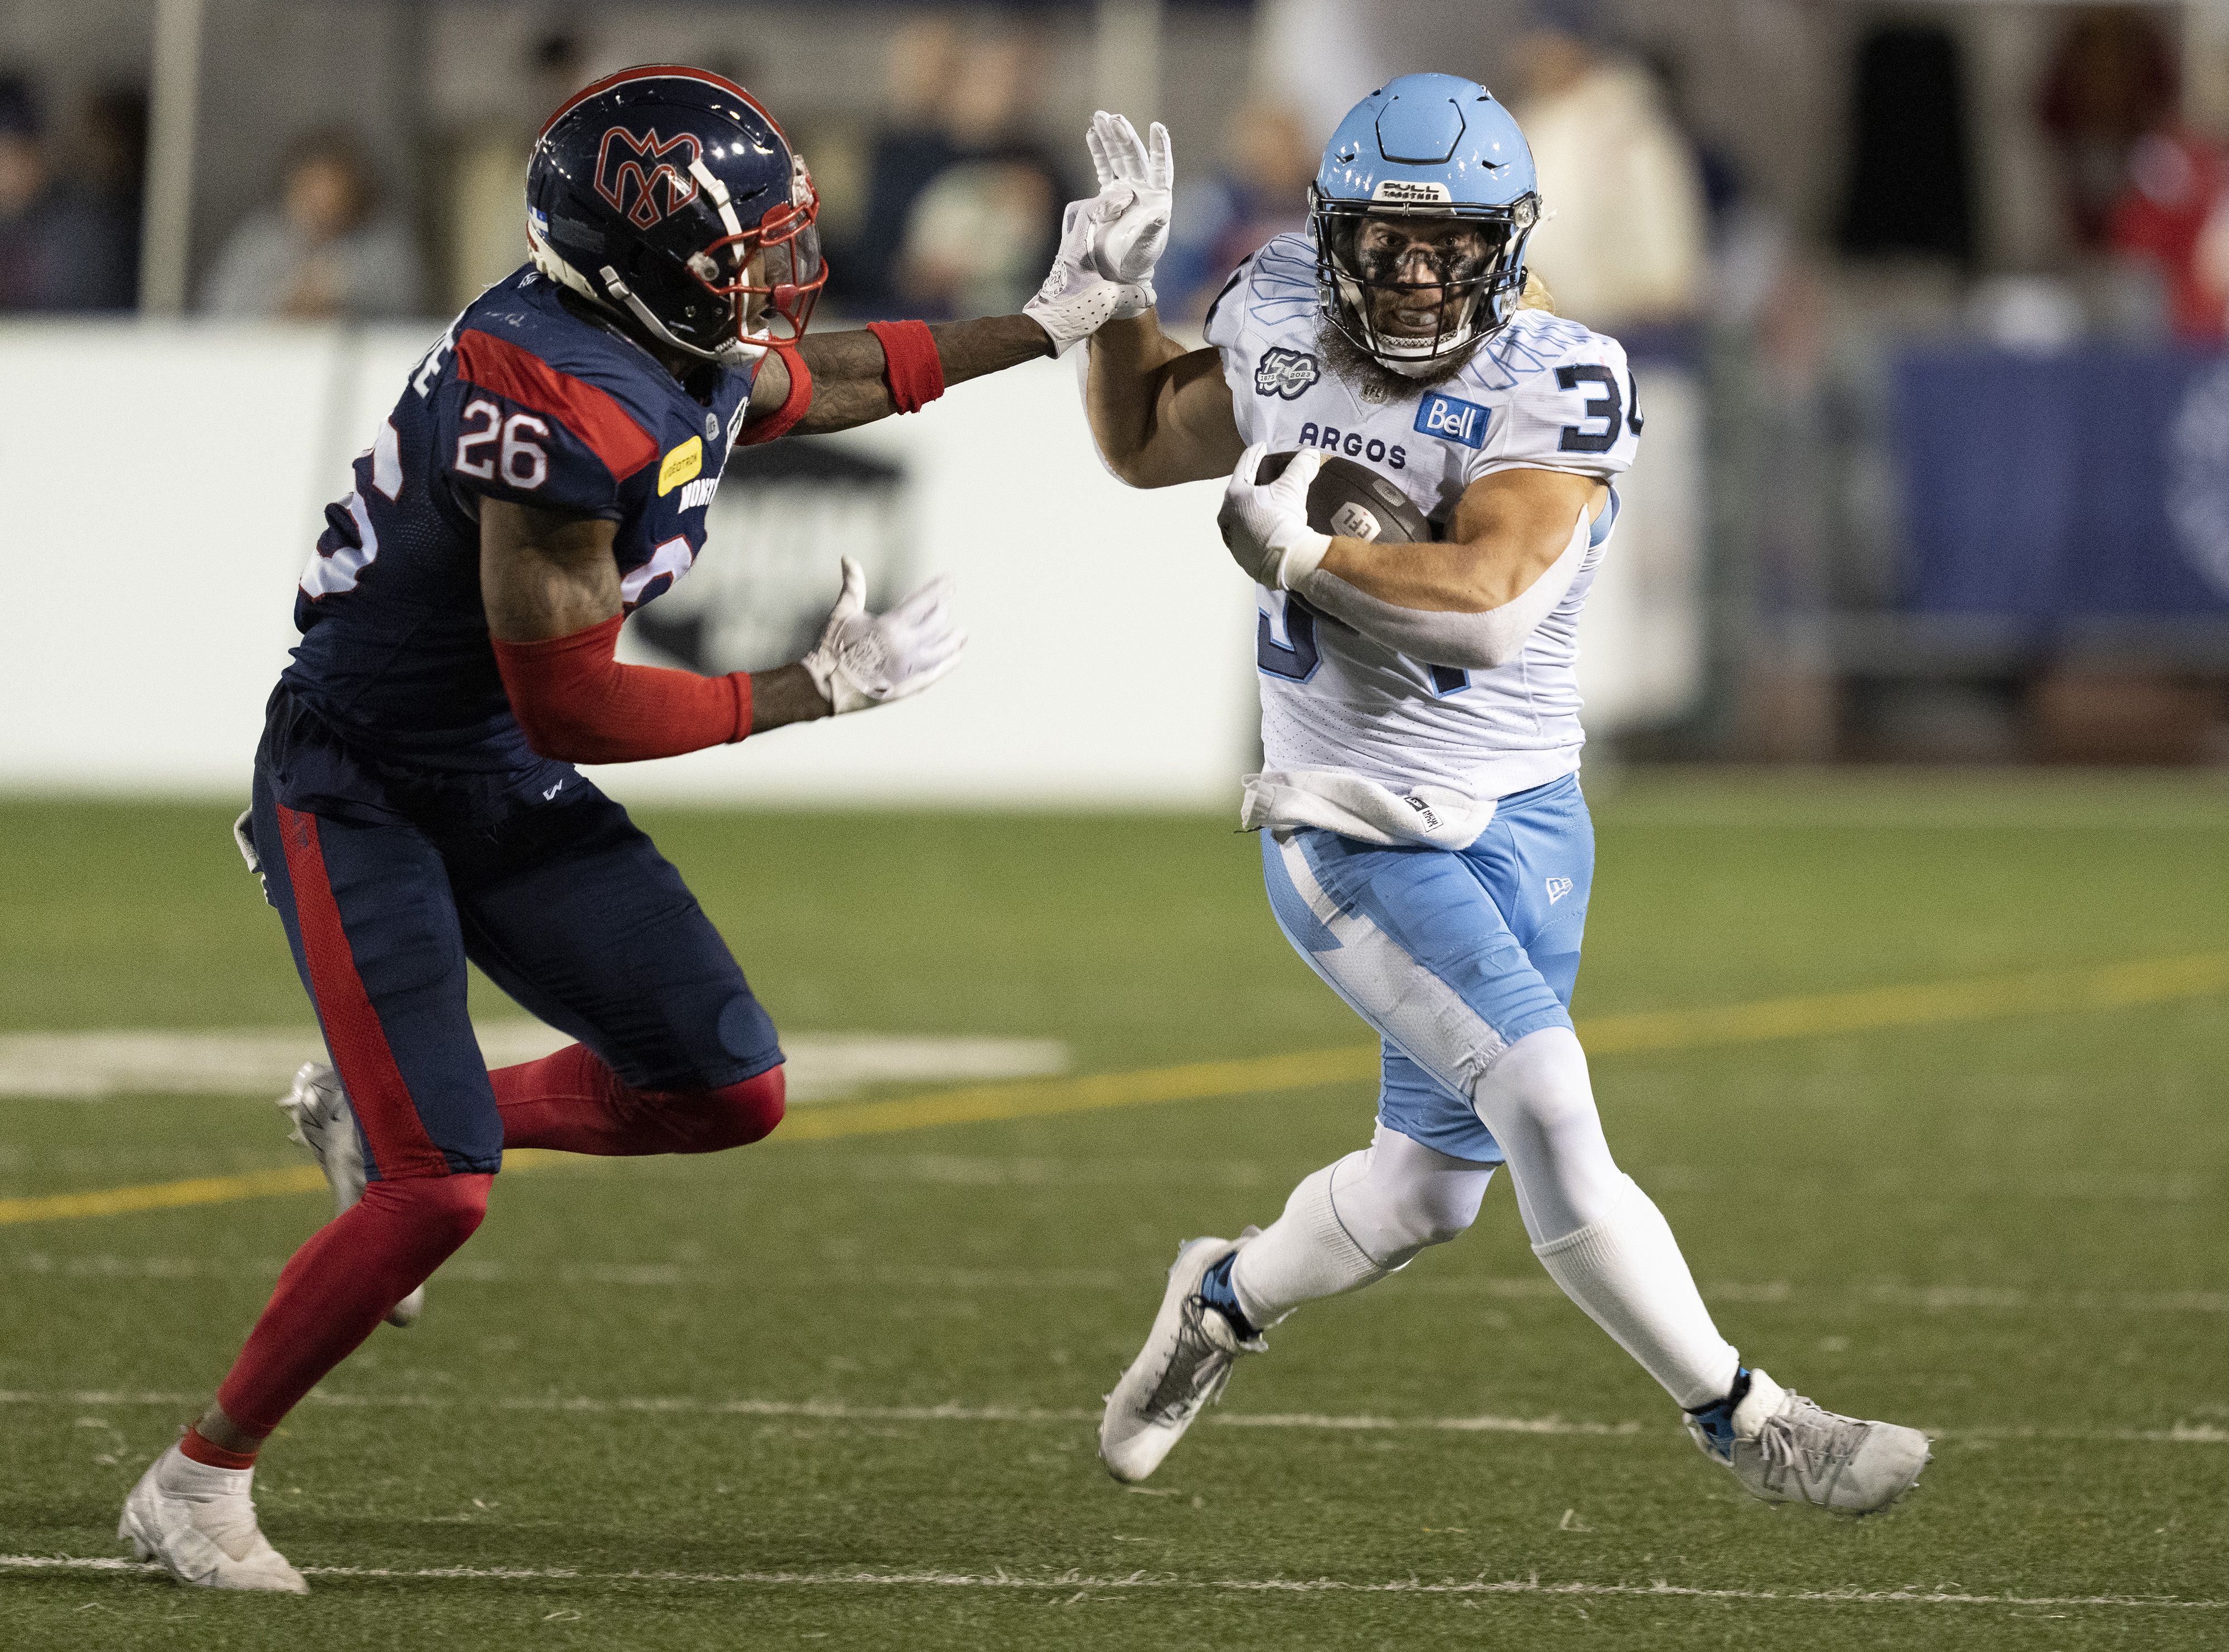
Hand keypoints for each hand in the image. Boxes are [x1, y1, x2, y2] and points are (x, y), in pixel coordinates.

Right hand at [799, 557, 966, 713]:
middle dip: (941, 610)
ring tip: (962, 633)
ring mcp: (910, 670)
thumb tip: (848, 557)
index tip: (950, 581)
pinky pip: (936, 673)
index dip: (939, 590)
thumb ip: (853, 585)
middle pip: (935, 624)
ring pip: (942, 651)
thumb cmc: (832, 647)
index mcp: (891, 626)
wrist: (824, 688)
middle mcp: (906, 648)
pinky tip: (957, 657)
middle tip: (945, 604)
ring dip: (953, 640)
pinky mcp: (909, 687)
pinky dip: (948, 664)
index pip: (925, 602)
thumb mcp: (844, 613)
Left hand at [1024, 193, 1153, 357]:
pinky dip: (1093, 237)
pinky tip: (1108, 247)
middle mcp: (1068, 249)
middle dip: (1099, 205)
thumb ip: (1130, 295)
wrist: (1046, 328)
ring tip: (1117, 224)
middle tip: (1119, 208)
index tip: (1125, 200)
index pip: (1087, 212)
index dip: (1107, 201)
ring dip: (1096, 221)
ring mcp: (1065, 257)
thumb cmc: (1072, 312)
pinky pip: (1079, 242)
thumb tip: (1149, 294)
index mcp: (1077, 250)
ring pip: (1077, 226)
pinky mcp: (1066, 267)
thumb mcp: (1107, 302)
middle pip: (1078, 212)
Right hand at [1084, 112, 1172, 298]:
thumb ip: (1153, 231)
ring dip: (1109, 137)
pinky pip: (1104, 168)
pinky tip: (1091, 133)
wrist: (1120, 270)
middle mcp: (1143, 189)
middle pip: (1134, 157)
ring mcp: (1126, 189)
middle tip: (1113, 118)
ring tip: (1099, 116)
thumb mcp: (1147, 248)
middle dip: (1124, 137)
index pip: (1161, 167)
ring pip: (1118, 157)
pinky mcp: (1109, 194)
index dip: (1160, 148)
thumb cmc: (1138, 262)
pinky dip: (1098, 152)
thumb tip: (1161, 213)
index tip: (1157, 127)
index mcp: (1158, 198)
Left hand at [1218, 445, 1330, 589]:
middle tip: (1262, 476)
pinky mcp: (1241, 556)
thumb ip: (1301, 466)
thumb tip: (1311, 454)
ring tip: (1265, 505)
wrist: (1286, 558)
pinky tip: (1266, 529)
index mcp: (1234, 495)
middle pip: (1239, 493)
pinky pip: (1247, 537)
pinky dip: (1256, 530)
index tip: (1262, 446)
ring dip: (1252, 509)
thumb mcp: (1293, 487)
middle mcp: (1227, 517)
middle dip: (1251, 483)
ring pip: (1241, 517)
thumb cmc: (1283, 518)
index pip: (1244, 466)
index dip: (1255, 453)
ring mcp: (1232, 538)